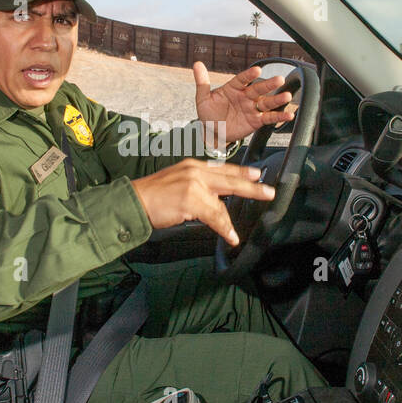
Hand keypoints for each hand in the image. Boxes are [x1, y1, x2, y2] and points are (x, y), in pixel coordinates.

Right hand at [131, 160, 274, 245]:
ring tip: (234, 233)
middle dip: (251, 187)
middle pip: (230, 180)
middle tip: (268, 191)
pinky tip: (230, 236)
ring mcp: (194, 185)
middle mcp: (195, 171)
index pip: (222, 168)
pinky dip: (224, 228)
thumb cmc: (151, 197)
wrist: (133, 201)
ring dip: (228, 221)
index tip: (257, 172)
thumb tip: (213, 201)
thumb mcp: (177, 183)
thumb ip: (196, 186)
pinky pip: (214, 216)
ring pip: (221, 203)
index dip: (241, 171)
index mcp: (192, 166)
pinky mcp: (191, 200)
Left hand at [193, 62, 298, 146]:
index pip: (242, 79)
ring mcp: (252, 108)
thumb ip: (202, 82)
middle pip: (258, 89)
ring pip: (266, 102)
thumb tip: (197, 64)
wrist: (212, 133)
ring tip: (287, 96)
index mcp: (233, 88)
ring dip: (277, 99)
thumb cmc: (208, 113)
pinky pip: (269, 118)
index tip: (257, 70)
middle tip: (279, 79)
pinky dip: (279, 116)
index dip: (249, 75)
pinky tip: (288, 114)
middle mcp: (245, 96)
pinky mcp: (256, 121)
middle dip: (268, 84)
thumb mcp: (203, 98)